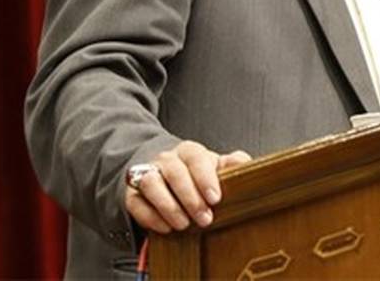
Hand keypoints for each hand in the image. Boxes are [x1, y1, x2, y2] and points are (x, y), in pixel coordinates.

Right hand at [124, 141, 251, 233]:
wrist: (163, 174)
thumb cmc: (195, 173)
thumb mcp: (215, 166)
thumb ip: (232, 164)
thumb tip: (247, 163)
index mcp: (189, 151)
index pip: (196, 159)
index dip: (205, 179)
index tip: (216, 199)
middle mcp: (166, 159)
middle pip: (175, 173)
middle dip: (190, 198)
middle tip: (205, 219)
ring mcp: (147, 174)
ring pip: (152, 184)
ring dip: (169, 206)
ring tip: (184, 225)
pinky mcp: (132, 194)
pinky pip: (136, 203)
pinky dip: (151, 217)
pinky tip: (166, 228)